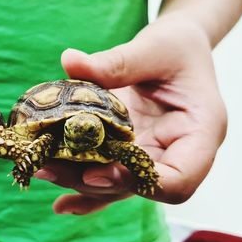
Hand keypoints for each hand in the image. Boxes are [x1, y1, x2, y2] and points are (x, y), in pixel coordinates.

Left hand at [36, 17, 226, 214]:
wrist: (178, 48)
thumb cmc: (177, 47)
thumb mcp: (154, 48)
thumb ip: (118, 62)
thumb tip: (70, 62)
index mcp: (200, 132)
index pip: (179, 180)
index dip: (136, 182)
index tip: (94, 171)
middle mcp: (177, 154)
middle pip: (138, 186)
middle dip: (93, 182)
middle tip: (50, 168)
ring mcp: (152, 157)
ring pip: (119, 185)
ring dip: (79, 182)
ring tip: (42, 170)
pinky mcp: (131, 153)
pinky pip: (109, 176)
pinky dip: (83, 187)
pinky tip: (55, 195)